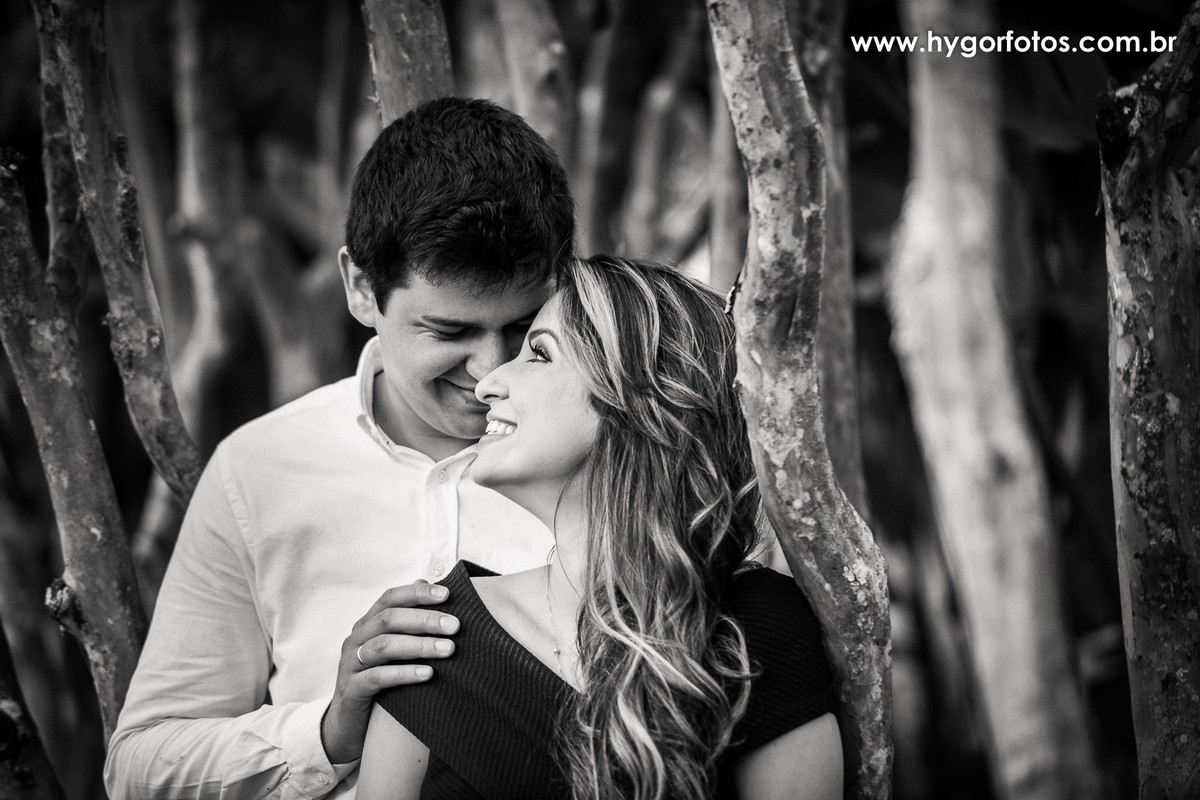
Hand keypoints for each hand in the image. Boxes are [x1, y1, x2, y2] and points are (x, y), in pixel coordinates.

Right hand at [320, 581, 459, 764]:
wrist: (349, 726)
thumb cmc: (380, 681)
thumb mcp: (394, 650)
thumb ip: (410, 622)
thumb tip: (433, 587)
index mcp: (367, 624)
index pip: (391, 598)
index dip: (417, 594)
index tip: (447, 595)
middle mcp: (356, 639)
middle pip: (389, 619)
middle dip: (425, 620)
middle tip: (455, 626)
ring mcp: (350, 664)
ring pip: (383, 646)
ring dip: (419, 645)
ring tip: (449, 649)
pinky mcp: (351, 690)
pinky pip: (377, 677)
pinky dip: (404, 673)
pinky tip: (428, 674)